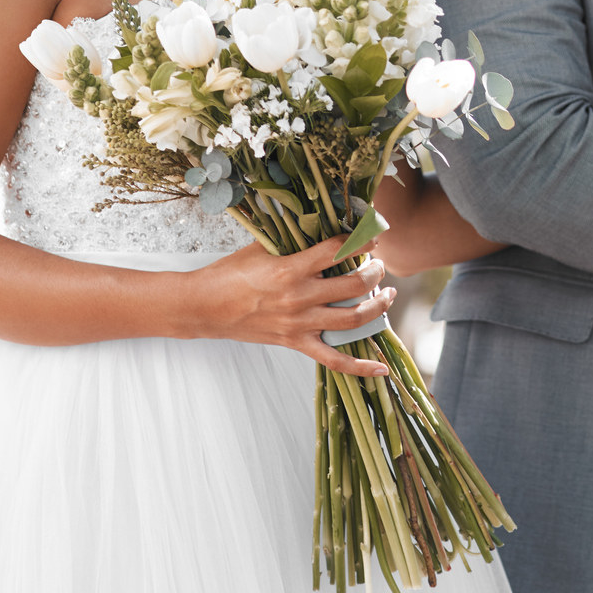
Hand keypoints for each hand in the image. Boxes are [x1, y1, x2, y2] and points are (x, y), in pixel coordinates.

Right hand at [186, 235, 394, 377]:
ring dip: (378, 307)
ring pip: (353, 319)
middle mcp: (299, 298)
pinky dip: (360, 367)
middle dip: (375, 273)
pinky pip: (334, 361)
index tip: (372, 238)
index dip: (362, 243)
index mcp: (290, 269)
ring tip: (388, 295)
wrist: (204, 307)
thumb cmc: (230, 273)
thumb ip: (292, 238)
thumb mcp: (260, 247)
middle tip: (379, 266)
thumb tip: (321, 223)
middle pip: (355, 286)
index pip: (337, 251)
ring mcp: (299, 324)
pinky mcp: (296, 343)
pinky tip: (381, 369)